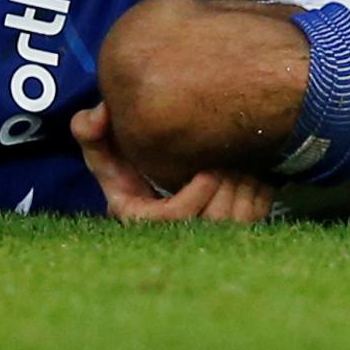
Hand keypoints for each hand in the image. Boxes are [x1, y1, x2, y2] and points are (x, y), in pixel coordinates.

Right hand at [71, 104, 274, 222]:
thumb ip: (89, 130)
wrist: (156, 164)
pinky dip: (259, 190)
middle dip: (227, 187)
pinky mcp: (231, 231)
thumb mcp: (102, 145)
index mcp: (141, 218)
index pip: (176, 219)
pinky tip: (252, 168)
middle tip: (230, 157)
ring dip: (244, 185)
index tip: (208, 171)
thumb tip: (97, 114)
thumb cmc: (126, 156)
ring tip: (240, 159)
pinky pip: (256, 215)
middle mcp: (173, 233)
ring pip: (238, 219)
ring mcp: (204, 236)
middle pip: (213, 221)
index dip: (195, 199)